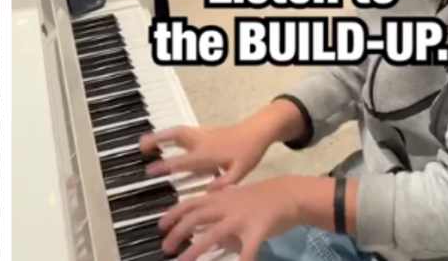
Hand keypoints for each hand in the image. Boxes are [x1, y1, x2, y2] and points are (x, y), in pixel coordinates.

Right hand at [139, 120, 272, 189]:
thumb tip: (208, 192)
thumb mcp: (241, 171)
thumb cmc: (249, 153)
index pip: (182, 161)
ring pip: (177, 131)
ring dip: (160, 134)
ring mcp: (201, 134)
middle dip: (157, 141)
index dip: (165, 166)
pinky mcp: (204, 130)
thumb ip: (225, 182)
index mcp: (208, 155)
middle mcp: (201, 142)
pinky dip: (170, 134)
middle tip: (140, 146)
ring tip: (146, 140)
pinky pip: (183, 130)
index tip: (150, 170)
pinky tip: (165, 138)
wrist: (257, 132)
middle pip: (174, 138)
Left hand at [157, 177, 306, 260]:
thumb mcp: (231, 200)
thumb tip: (199, 231)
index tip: (161, 227)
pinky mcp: (258, 230)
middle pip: (195, 218)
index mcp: (217, 198)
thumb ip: (214, 213)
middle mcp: (225, 206)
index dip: (172, 214)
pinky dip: (241, 260)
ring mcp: (240, 218)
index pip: (189, 204)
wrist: (286, 193)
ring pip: (213, 234)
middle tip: (166, 248)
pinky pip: (248, 249)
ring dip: (196, 250)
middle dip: (178, 233)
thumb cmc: (256, 198)